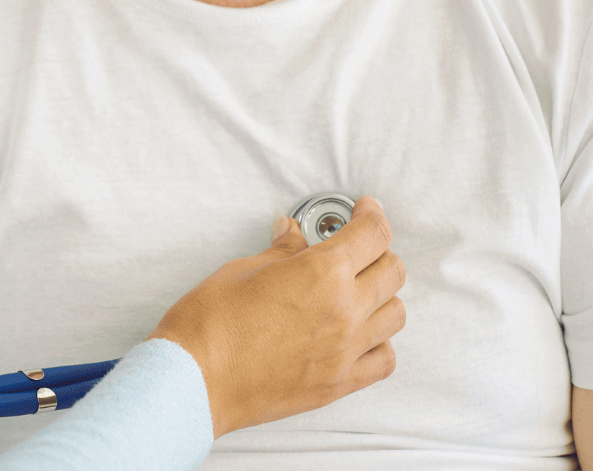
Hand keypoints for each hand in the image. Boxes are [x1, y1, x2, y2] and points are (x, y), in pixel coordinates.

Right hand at [147, 196, 405, 437]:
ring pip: (395, 314)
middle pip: (392, 271)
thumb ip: (280, 252)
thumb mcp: (242, 269)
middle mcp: (344, 310)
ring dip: (382, 294)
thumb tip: (292, 236)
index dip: (371, 215)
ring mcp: (346, 350)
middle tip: (356, 245)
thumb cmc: (211, 324)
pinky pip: (384, 359)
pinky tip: (361, 332)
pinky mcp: (339, 382)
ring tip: (358, 288)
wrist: (196, 379)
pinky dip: (380, 341)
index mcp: (322, 273)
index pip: (372, 234)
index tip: (364, 211)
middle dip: (377, 250)